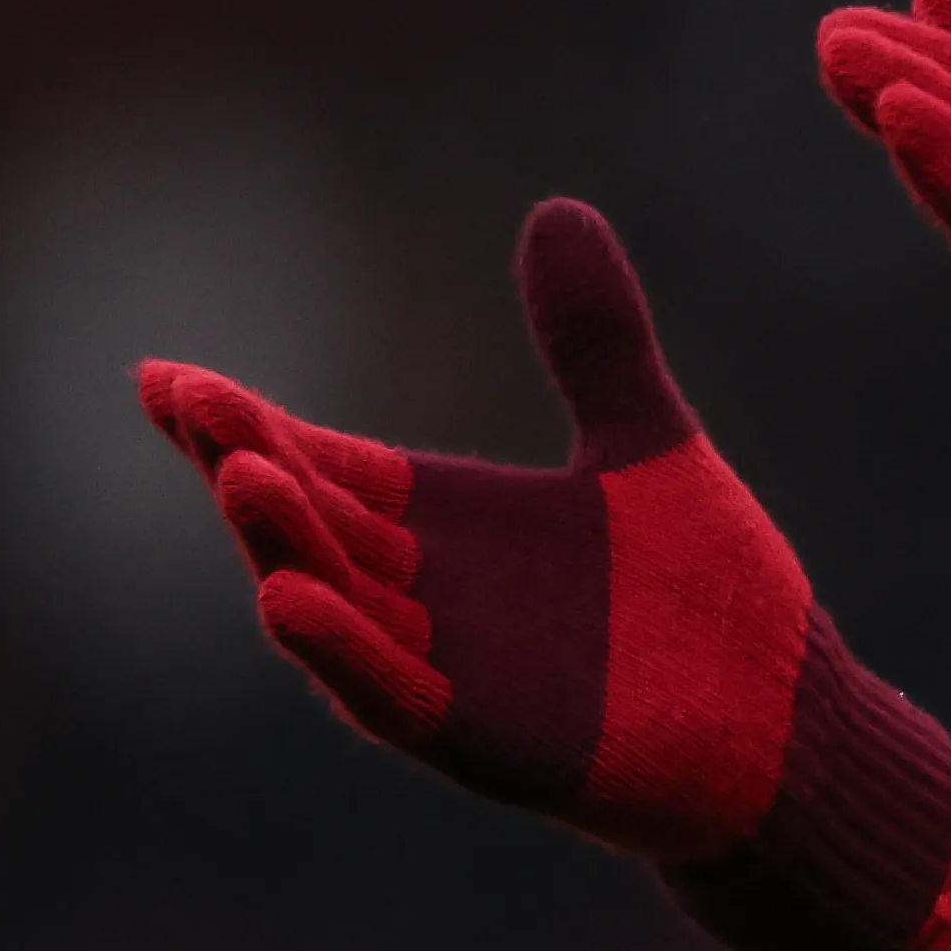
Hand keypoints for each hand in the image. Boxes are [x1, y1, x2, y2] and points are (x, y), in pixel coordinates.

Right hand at [136, 198, 950, 950]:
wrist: (786, 722)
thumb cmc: (706, 596)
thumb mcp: (645, 443)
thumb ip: (595, 340)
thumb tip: (559, 207)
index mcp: (445, 528)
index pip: (322, 465)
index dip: (243, 424)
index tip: (164, 376)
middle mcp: (427, 600)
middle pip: (311, 526)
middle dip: (245, 466)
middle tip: (187, 401)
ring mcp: (453, 676)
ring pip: (339, 610)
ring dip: (285, 549)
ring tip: (240, 478)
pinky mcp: (493, 742)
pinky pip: (398, 699)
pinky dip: (345, 655)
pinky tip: (290, 603)